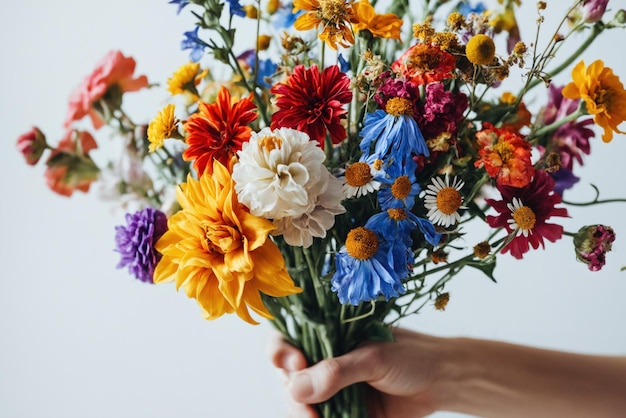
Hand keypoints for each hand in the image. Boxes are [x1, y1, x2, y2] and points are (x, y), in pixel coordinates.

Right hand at [268, 328, 445, 417]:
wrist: (443, 381)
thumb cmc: (411, 356)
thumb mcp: (373, 357)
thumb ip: (337, 371)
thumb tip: (297, 387)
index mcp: (328, 337)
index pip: (289, 341)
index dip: (282, 353)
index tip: (296, 365)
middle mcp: (325, 362)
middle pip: (289, 378)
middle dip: (293, 393)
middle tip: (308, 409)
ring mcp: (333, 390)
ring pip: (302, 403)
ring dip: (303, 413)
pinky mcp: (345, 413)